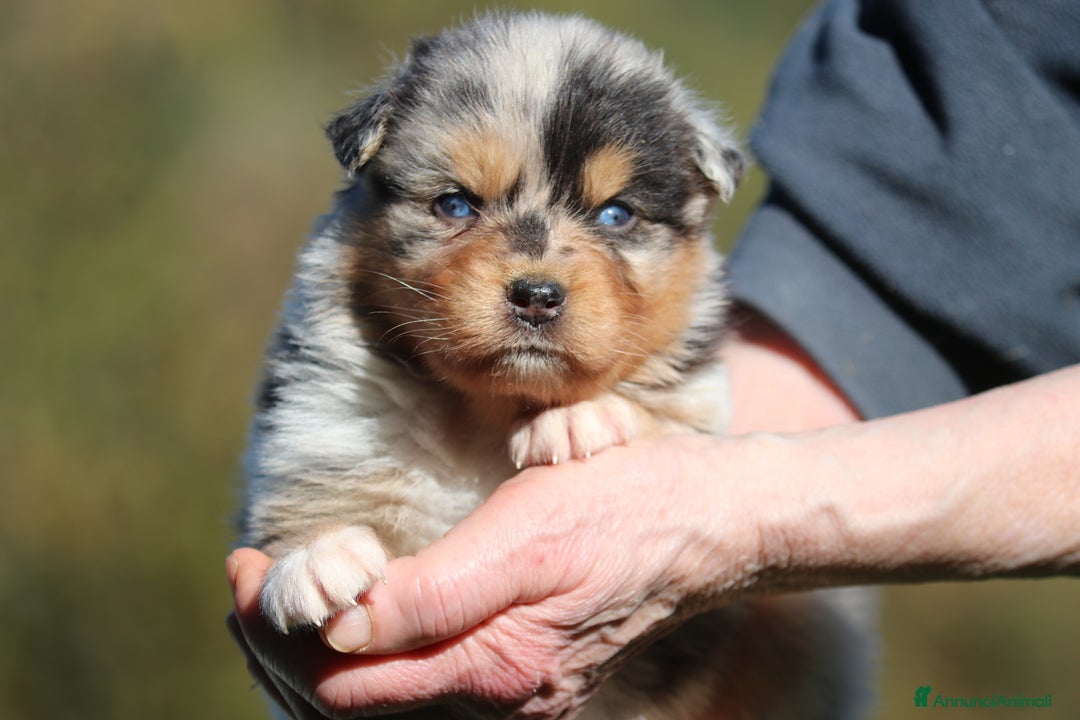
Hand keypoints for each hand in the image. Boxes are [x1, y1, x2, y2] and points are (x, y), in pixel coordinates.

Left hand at [227, 435, 779, 718]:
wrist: (704, 524)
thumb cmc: (622, 512)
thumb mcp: (525, 533)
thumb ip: (432, 594)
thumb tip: (343, 628)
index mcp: (493, 670)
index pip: (344, 685)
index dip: (278, 633)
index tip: (246, 565)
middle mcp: (498, 701)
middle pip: (350, 706)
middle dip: (278, 645)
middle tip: (244, 577)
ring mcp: (510, 696)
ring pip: (377, 704)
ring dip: (311, 656)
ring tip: (276, 598)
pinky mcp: (519, 675)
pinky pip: (413, 690)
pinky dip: (361, 662)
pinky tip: (346, 620)